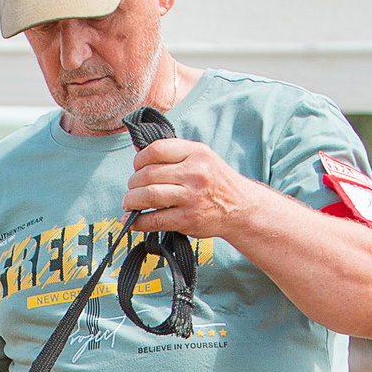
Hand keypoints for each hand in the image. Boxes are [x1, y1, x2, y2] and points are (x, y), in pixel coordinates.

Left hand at [123, 137, 261, 239]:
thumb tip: (138, 156)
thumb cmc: (216, 182)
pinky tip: (132, 222)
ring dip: (131, 201)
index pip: (156, 149)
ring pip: (148, 195)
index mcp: (196, 152)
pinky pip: (154, 220)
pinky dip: (138, 222)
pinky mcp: (188, 219)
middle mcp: (194, 173)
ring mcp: (191, 197)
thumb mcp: (202, 158)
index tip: (136, 168)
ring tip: (130, 204)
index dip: (139, 160)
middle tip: (132, 190)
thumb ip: (174, 155)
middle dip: (133, 184)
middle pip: (148, 174)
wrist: (241, 208)